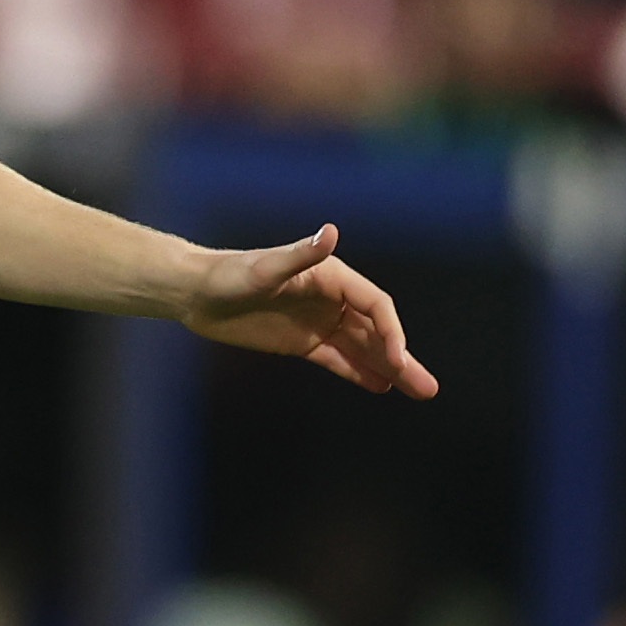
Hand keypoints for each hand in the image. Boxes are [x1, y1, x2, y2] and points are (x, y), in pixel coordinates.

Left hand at [182, 226, 437, 397]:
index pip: (375, 305)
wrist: (197, 292)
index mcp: (332, 277)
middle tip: (428, 388)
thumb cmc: (229, 275)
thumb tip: (330, 234)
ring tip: (417, 392)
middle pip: (377, 331)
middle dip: (402, 358)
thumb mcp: (264, 268)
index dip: (390, 331)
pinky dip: (359, 372)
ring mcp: (319, 322)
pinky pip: (338, 359)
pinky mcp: (302, 342)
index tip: (397, 358)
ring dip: (389, 369)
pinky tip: (381, 387)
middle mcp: (332, 299)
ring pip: (362, 349)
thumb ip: (299, 255)